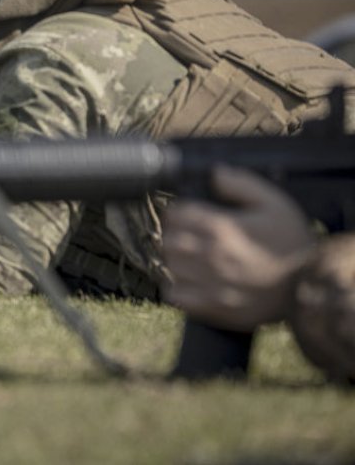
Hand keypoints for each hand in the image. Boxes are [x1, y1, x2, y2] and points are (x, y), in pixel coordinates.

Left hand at [161, 166, 316, 330]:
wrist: (313, 286)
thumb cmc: (293, 242)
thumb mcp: (275, 203)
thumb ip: (242, 184)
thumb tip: (215, 172)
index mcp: (223, 228)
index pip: (176, 214)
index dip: (179, 211)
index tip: (186, 214)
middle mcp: (212, 256)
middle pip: (168, 240)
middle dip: (174, 234)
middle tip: (186, 235)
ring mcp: (211, 284)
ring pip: (170, 267)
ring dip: (176, 260)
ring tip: (189, 258)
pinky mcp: (215, 308)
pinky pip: (177, 296)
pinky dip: (177, 287)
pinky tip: (190, 281)